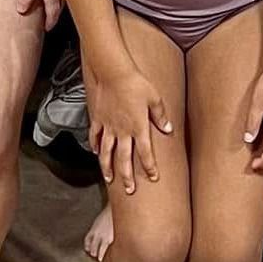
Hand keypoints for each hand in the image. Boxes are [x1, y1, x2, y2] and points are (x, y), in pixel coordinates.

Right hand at [88, 66, 173, 194]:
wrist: (113, 72)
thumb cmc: (136, 83)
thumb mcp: (154, 98)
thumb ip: (161, 116)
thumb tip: (168, 129)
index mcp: (138, 127)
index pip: (146, 153)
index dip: (149, 167)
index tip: (153, 177)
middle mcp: (122, 131)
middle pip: (124, 159)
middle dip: (127, 177)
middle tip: (129, 189)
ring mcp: (108, 126)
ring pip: (106, 152)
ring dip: (107, 167)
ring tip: (108, 179)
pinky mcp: (98, 119)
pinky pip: (95, 136)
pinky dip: (94, 146)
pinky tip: (95, 153)